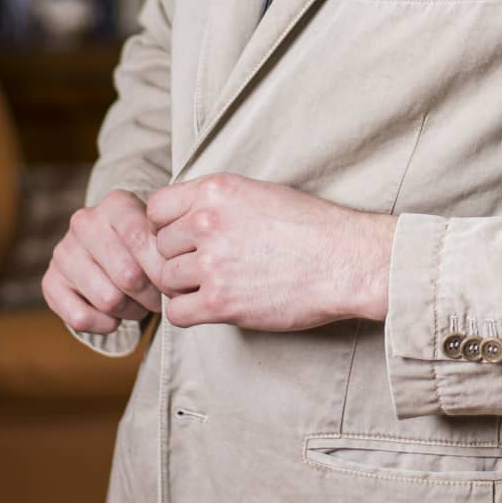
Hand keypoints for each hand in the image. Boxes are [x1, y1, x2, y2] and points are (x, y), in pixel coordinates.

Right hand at [43, 188, 165, 335]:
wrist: (108, 249)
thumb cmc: (142, 244)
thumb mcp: (159, 236)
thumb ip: (167, 251)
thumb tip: (174, 282)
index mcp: (116, 204)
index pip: (141, 241)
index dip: (162, 271)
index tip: (175, 285)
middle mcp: (84, 222)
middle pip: (128, 275)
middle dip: (150, 296)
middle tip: (157, 299)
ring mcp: (63, 251)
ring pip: (108, 299)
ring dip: (131, 311)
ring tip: (139, 305)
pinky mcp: (49, 281)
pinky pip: (80, 318)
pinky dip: (104, 325)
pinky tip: (115, 317)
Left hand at [145, 173, 396, 332]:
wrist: (343, 260)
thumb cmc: (310, 225)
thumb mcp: (259, 192)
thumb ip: (217, 201)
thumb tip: (183, 217)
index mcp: (216, 190)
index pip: (157, 207)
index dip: (166, 224)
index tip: (183, 236)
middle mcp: (208, 222)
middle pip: (160, 246)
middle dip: (177, 256)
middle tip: (204, 264)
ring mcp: (212, 263)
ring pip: (165, 279)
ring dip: (183, 285)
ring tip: (212, 283)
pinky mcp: (220, 302)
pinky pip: (177, 312)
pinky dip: (189, 311)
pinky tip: (210, 304)